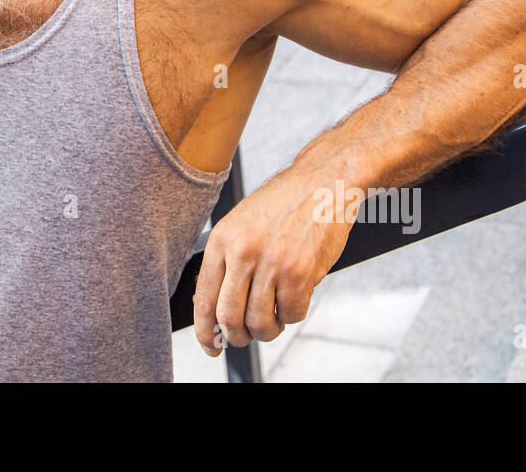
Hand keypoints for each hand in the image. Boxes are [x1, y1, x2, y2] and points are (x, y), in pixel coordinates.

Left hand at [192, 170, 354, 355]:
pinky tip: (294, 299)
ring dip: (267, 330)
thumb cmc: (283, 205)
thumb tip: (215, 308)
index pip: (203, 298)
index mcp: (222, 239)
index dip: (205, 330)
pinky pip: (291, 314)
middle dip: (237, 336)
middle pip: (229, 317)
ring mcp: (272, 263)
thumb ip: (227, 261)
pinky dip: (291, 315)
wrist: (322, 182)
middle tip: (245, 337)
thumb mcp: (241, 224)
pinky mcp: (301, 272)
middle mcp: (243, 251)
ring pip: (260, 322)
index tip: (211, 344)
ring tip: (273, 319)